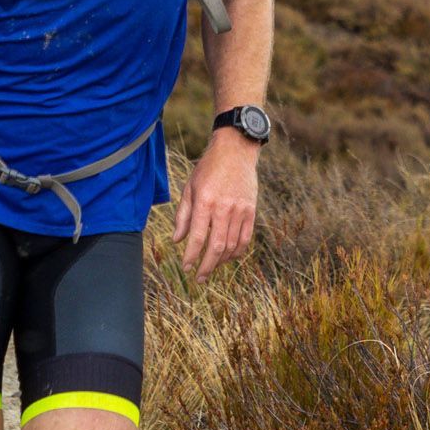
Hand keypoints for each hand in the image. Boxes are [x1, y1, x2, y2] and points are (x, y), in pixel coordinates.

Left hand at [173, 130, 258, 280]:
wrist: (236, 151)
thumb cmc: (208, 169)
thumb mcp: (189, 188)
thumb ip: (183, 215)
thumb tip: (177, 240)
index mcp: (205, 202)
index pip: (197, 237)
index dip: (191, 256)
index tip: (186, 268)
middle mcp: (223, 208)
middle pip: (216, 246)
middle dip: (207, 266)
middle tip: (199, 278)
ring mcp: (240, 210)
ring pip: (232, 246)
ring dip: (221, 261)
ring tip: (211, 267)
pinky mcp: (251, 210)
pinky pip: (245, 238)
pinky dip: (237, 252)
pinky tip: (228, 257)